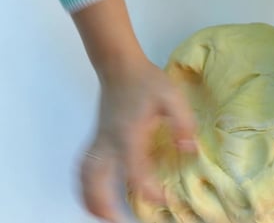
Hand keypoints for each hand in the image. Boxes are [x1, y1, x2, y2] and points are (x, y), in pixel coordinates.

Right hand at [80, 58, 196, 221]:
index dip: (147, 190)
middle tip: (119, 221)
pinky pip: (83, 166)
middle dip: (106, 205)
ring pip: (85, 175)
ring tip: (103, 216)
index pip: (133, 170)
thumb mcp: (172, 97)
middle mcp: (109, 141)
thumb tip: (190, 149)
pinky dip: (83, 184)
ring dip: (90, 198)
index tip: (162, 200)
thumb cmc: (146, 80)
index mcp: (129, 133)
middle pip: (97, 180)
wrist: (120, 66)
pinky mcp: (96, 139)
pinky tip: (92, 194)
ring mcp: (99, 140)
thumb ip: (183, 123)